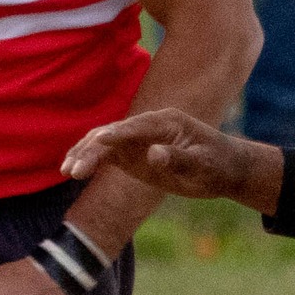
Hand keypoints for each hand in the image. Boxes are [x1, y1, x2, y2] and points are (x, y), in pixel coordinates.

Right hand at [64, 109, 282, 212]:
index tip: (98, 142)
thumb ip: (179, 159)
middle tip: (75, 170)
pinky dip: (89, 162)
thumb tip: (153, 155)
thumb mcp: (204, 165)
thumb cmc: (219, 165)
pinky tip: (72, 172)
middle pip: (113, 133)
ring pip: (103, 143)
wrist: (226, 169)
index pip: (136, 126)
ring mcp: (137, 140)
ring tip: (68, 172)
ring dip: (84, 155)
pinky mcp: (133, 154)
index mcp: (166, 122)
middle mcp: (147, 127)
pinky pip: (105, 155)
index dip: (116, 134)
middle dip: (92, 150)